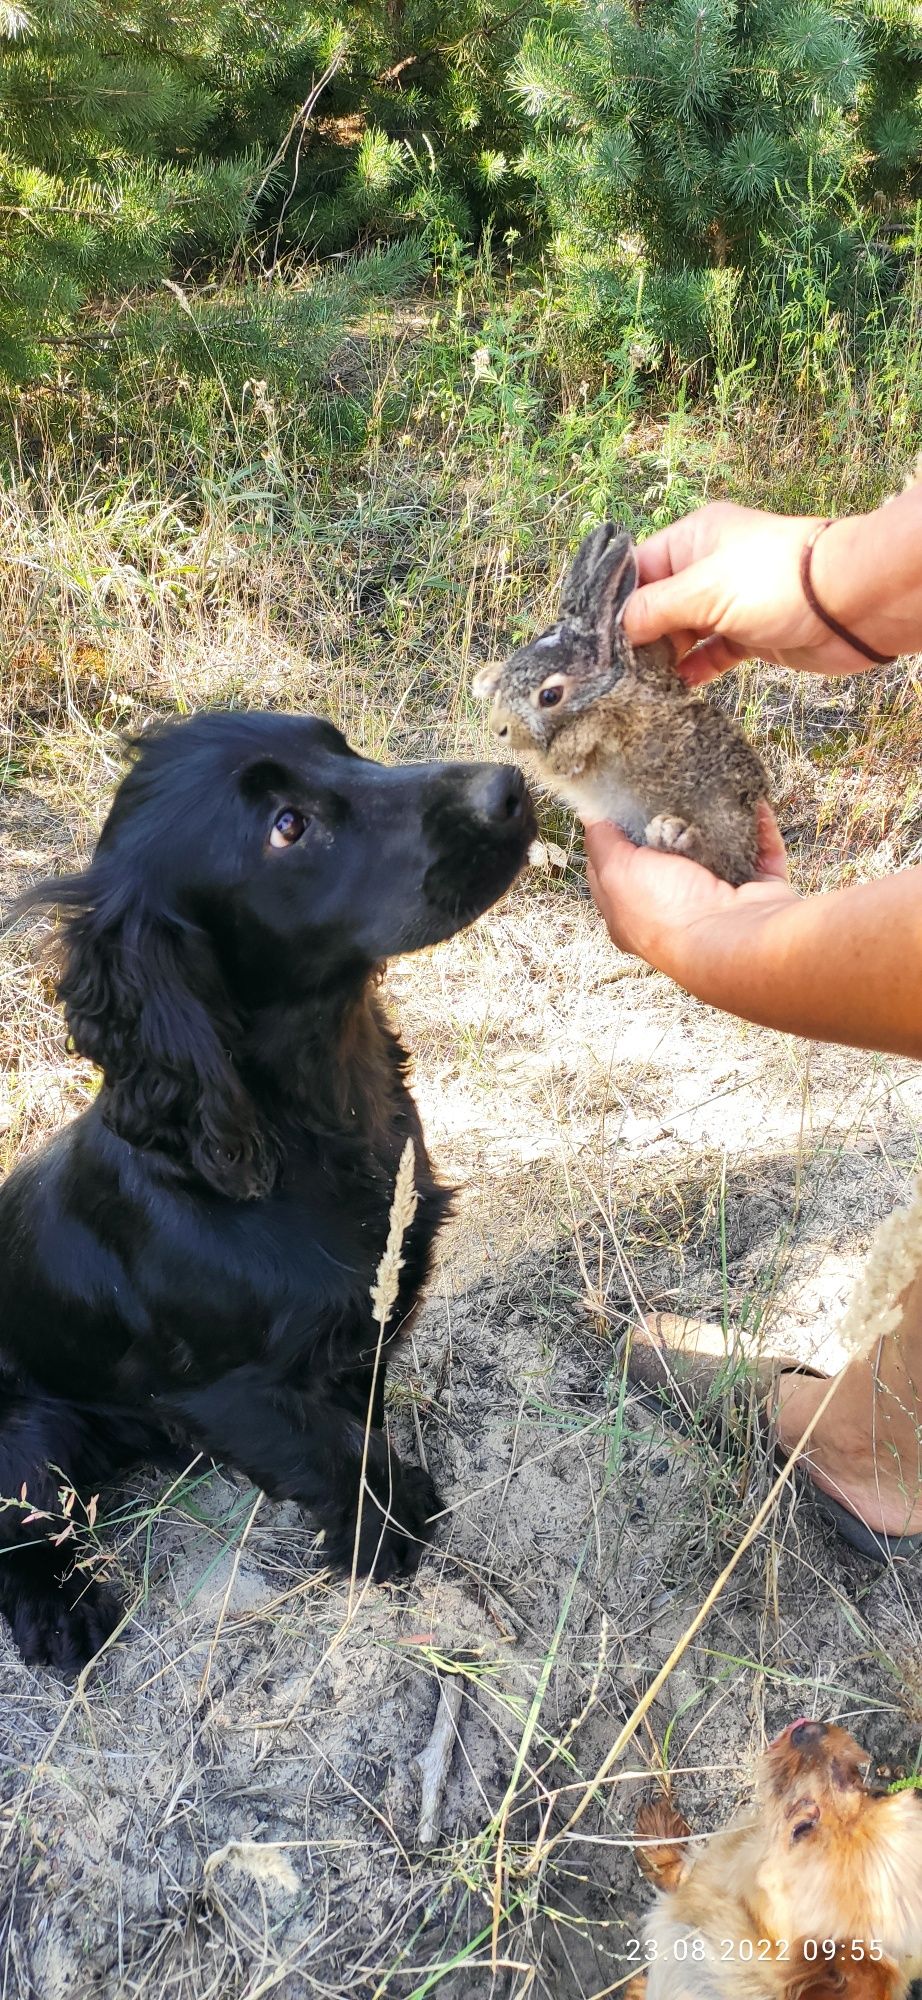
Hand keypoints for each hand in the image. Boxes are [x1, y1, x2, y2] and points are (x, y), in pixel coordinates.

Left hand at [584, 805, 795, 980]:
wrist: (734, 939)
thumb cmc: (670, 915)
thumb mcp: (617, 871)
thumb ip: (602, 842)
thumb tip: (590, 815)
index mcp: (633, 912)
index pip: (616, 867)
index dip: (614, 835)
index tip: (620, 801)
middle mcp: (676, 908)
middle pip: (669, 855)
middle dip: (671, 823)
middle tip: (670, 792)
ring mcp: (719, 901)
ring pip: (717, 850)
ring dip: (717, 822)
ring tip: (711, 791)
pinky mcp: (757, 892)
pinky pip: (761, 851)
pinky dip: (759, 827)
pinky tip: (753, 803)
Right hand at [622, 502, 873, 683]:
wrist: (848, 604)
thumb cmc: (776, 580)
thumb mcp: (702, 589)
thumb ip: (653, 609)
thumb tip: (615, 631)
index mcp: (692, 540)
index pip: (636, 569)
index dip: (613, 602)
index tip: (590, 639)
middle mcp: (706, 568)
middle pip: (656, 604)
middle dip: (636, 635)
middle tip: (610, 671)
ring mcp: (728, 602)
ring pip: (681, 632)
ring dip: (662, 658)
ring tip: (637, 686)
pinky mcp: (748, 635)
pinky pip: (709, 654)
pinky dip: (693, 671)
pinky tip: (674, 690)